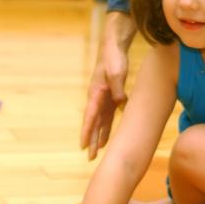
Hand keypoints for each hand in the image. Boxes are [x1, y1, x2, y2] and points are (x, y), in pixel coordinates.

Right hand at [80, 12, 134, 159]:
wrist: (114, 45)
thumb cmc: (114, 57)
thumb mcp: (117, 72)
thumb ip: (118, 89)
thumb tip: (120, 104)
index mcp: (96, 92)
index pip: (90, 116)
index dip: (88, 132)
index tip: (84, 146)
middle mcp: (97, 97)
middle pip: (94, 122)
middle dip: (92, 140)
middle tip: (90, 158)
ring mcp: (103, 96)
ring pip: (101, 120)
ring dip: (100, 135)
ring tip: (99, 150)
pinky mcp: (111, 93)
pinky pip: (109, 113)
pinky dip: (109, 124)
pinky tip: (110, 134)